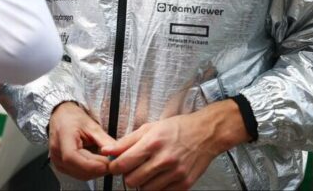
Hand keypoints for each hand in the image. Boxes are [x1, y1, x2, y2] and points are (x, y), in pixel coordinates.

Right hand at [48, 101, 115, 180]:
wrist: (62, 116)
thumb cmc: (73, 118)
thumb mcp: (91, 125)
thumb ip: (104, 140)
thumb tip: (117, 153)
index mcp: (63, 137)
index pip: (73, 157)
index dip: (91, 164)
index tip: (107, 164)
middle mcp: (56, 152)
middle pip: (77, 169)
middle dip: (97, 169)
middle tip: (112, 163)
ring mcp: (57, 161)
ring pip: (79, 175)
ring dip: (95, 172)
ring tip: (106, 163)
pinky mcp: (61, 166)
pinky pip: (77, 174)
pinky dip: (89, 171)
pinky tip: (97, 164)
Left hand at [103, 100, 248, 189]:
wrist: (205, 134)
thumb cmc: (178, 128)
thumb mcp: (150, 128)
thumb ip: (126, 141)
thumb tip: (107, 150)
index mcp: (153, 143)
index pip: (123, 163)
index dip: (114, 167)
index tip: (115, 166)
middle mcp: (164, 159)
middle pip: (132, 180)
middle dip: (128, 175)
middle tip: (133, 167)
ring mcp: (175, 173)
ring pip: (145, 190)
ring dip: (142, 182)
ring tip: (149, 170)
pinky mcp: (184, 184)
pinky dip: (156, 187)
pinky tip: (160, 175)